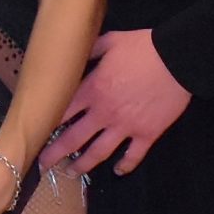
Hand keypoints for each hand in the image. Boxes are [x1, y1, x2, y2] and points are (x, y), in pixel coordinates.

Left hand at [48, 27, 190, 175]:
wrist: (177, 59)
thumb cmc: (144, 48)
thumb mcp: (111, 41)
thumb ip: (90, 50)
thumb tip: (76, 54)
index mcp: (93, 90)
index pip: (62, 112)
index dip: (46, 124)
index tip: (36, 133)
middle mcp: (104, 113)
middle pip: (73, 139)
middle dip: (55, 154)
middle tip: (42, 165)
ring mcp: (126, 127)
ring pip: (98, 152)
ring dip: (83, 165)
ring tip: (72, 172)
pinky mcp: (147, 134)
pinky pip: (133, 156)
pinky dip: (124, 166)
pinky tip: (117, 171)